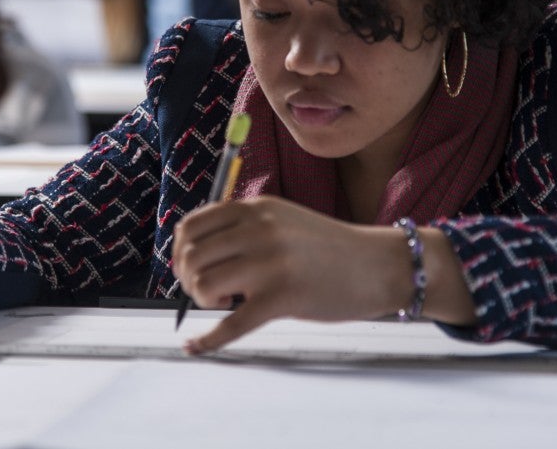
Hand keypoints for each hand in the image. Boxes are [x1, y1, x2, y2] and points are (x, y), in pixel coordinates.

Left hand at [171, 196, 412, 353]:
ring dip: (203, 301)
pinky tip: (196, 347)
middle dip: (188, 280)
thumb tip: (192, 254)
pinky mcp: (281, 298)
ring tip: (224, 304)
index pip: (192, 226)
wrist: (377, 265)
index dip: (179, 252)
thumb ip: (243, 228)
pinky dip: (207, 341)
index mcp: (256, 209)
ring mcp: (270, 264)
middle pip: (192, 257)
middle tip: (206, 292)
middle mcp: (258, 230)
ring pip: (204, 285)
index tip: (184, 268)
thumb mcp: (283, 219)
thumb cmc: (328, 248)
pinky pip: (230, 325)